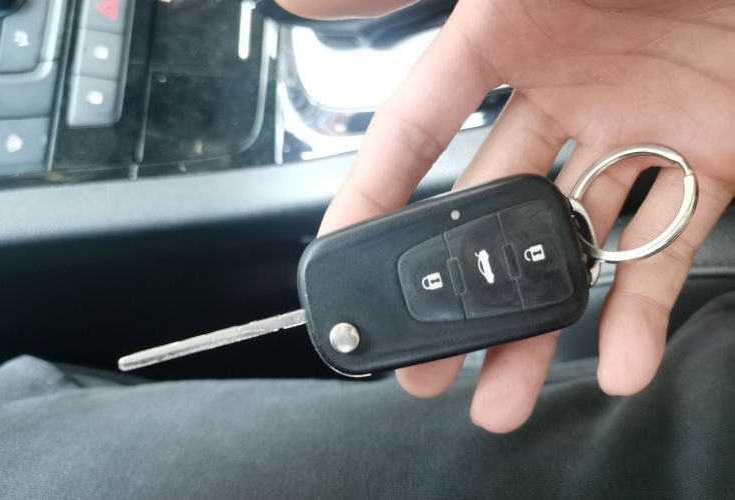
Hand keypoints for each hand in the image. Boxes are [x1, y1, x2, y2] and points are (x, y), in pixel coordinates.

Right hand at [277, 0, 734, 431]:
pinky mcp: (713, 156)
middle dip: (455, 294)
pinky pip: (669, 244)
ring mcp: (637, 129)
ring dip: (538, 325)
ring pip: (572, 245)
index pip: (417, 130)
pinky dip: (644, 310)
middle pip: (490, 212)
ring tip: (503, 394)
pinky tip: (623, 362)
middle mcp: (564, 92)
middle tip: (427, 362)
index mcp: (507, 36)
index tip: (341, 261)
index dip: (372, 196)